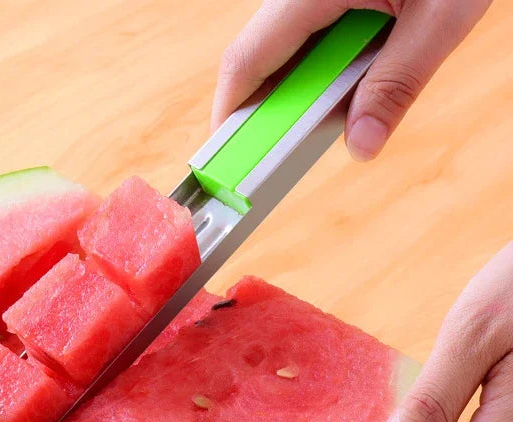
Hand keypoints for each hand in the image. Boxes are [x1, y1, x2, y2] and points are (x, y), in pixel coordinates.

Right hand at [212, 0, 491, 160]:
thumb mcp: (440, 15)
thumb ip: (398, 83)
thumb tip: (362, 146)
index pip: (245, 60)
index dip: (230, 114)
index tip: (229, 158)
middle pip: (258, 57)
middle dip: (267, 108)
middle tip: (281, 151)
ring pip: (283, 47)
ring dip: (300, 88)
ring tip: (327, 117)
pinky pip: (310, 33)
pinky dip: (322, 67)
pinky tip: (351, 81)